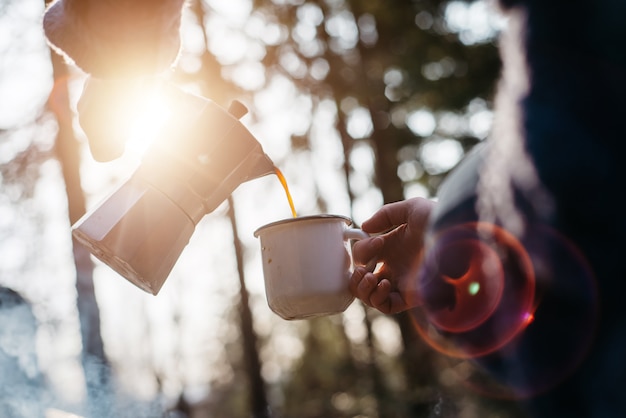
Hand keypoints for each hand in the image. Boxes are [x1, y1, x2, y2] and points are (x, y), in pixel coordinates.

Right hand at [349, 197, 434, 313]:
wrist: (459, 238)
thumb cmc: (439, 220)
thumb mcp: (411, 208)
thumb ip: (385, 215)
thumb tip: (364, 228)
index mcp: (392, 247)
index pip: (365, 255)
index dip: (364, 249)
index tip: (379, 241)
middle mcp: (395, 266)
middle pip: (364, 280)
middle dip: (356, 276)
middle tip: (365, 268)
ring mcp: (401, 282)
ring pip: (370, 297)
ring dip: (362, 289)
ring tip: (372, 277)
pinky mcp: (410, 297)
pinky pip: (386, 307)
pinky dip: (377, 298)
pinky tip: (383, 283)